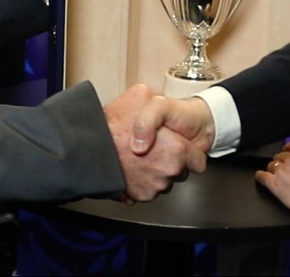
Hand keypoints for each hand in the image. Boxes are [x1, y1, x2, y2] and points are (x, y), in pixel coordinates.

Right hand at [104, 84, 206, 202]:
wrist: (91, 150)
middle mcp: (168, 172)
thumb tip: (166, 108)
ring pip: (163, 182)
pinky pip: (147, 190)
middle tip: (156, 148)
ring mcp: (154, 186)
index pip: (198, 162)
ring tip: (140, 157)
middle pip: (180, 172)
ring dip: (155, 172)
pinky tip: (132, 167)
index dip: (190, 153)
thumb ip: (159, 100)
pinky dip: (141, 181)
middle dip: (171, 162)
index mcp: (177, 150)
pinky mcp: (139, 196)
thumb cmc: (116, 124)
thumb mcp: (141, 94)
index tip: (183, 149)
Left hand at [255, 140, 289, 214]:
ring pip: (271, 165)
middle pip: (281, 156)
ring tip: (274, 174)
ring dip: (272, 170)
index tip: (289, 153)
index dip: (289, 150)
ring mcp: (282, 171)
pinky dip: (260, 177)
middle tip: (283, 168)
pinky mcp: (275, 184)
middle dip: (281, 162)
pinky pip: (263, 177)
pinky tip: (260, 178)